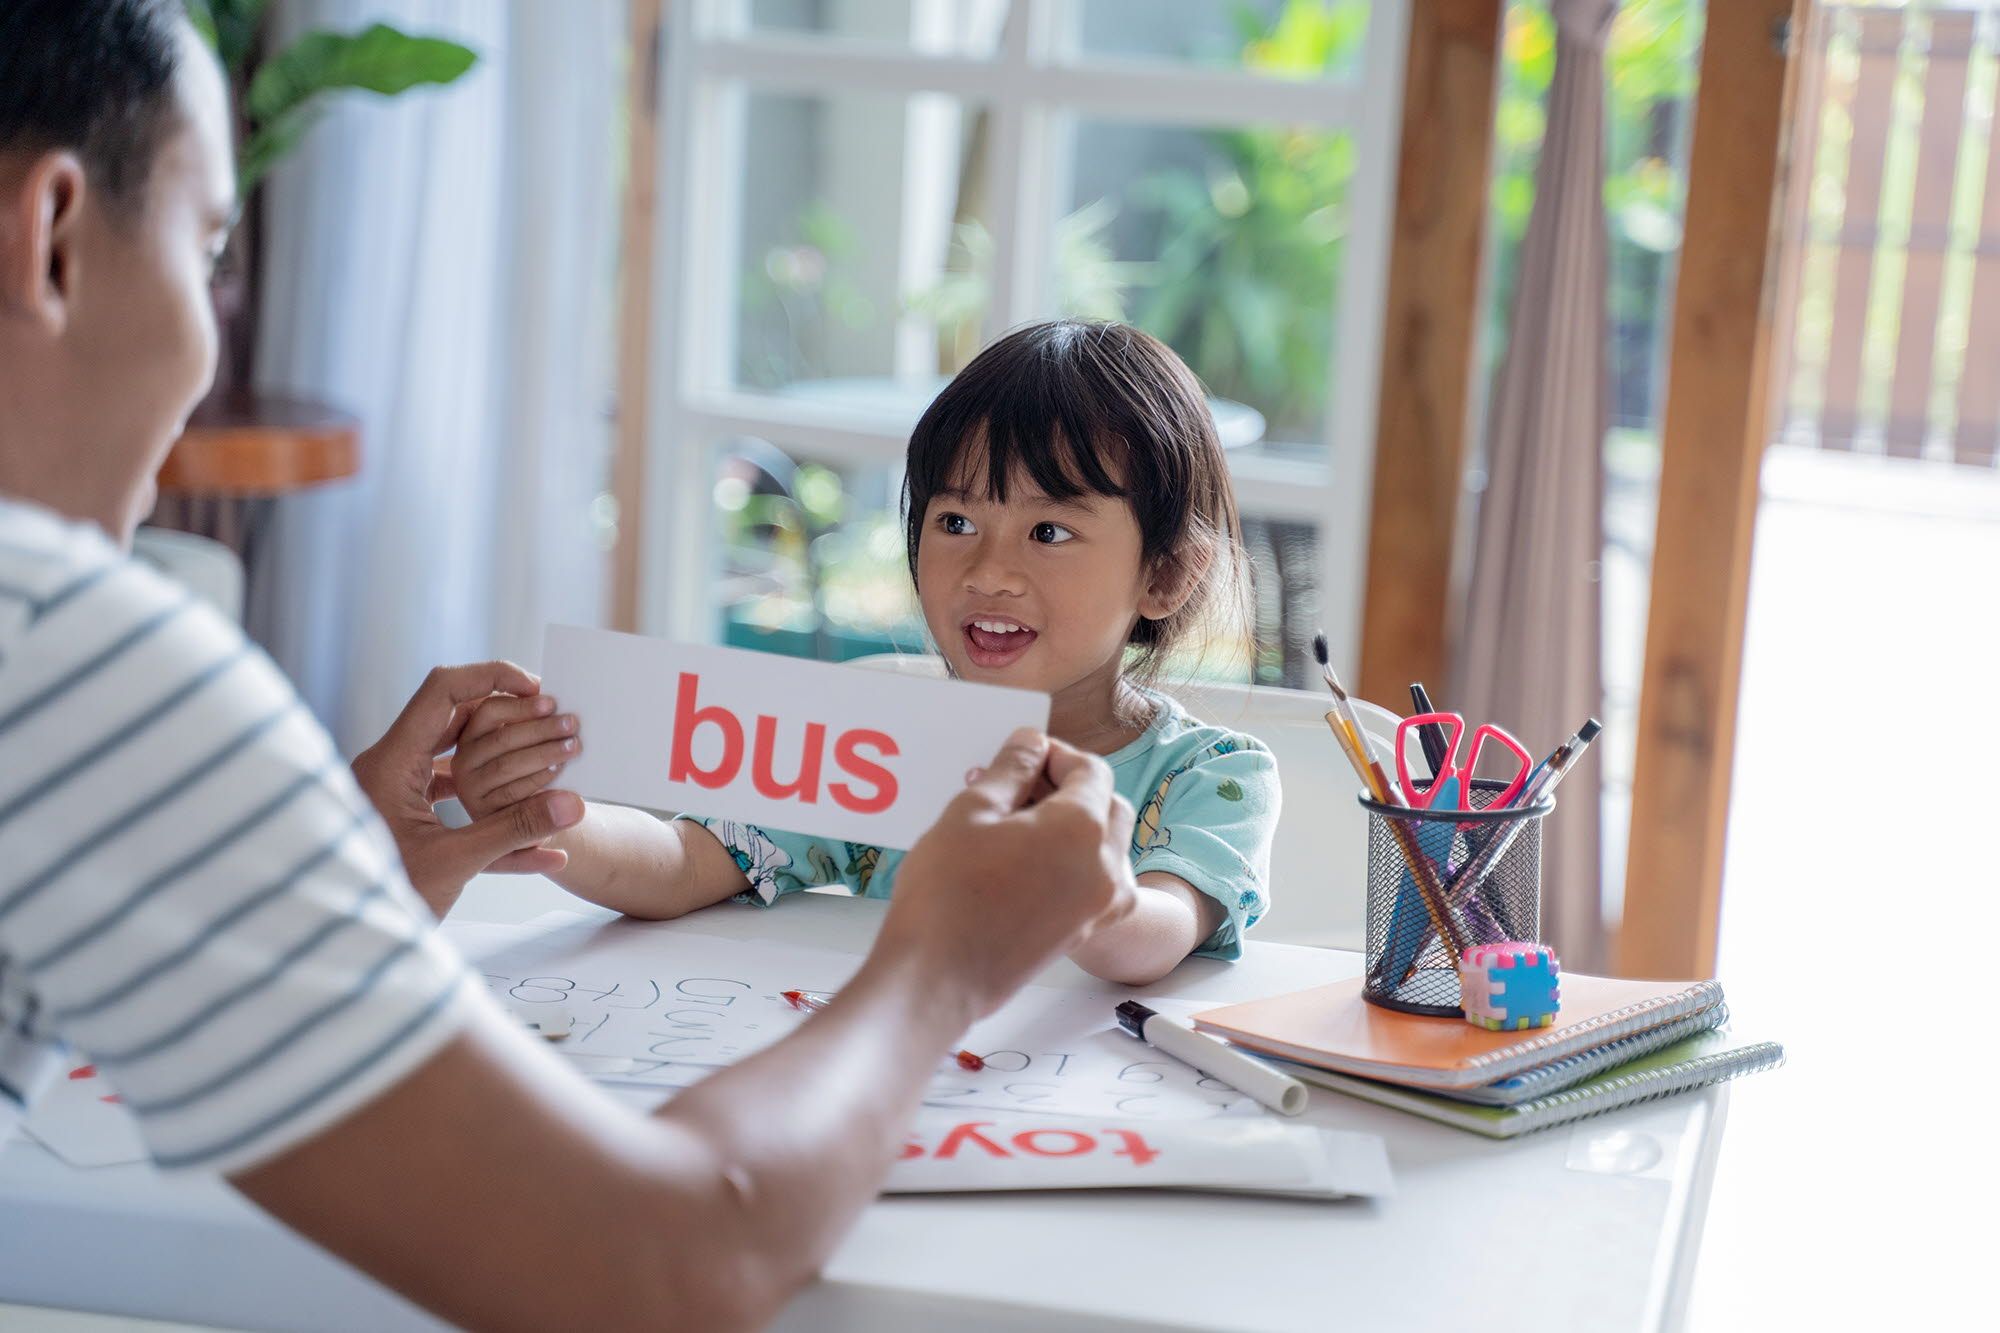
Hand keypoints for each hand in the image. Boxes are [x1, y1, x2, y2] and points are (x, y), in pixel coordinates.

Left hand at [350, 662, 586, 917]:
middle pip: (453, 720)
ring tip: (550, 768)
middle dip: (507, 719)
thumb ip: (516, 829)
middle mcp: (388, 770)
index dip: (491, 676)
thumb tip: (573, 804)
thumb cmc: (384, 902)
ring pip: (457, 761)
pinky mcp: (405, 822)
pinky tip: (541, 849)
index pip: (442, 691)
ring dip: (503, 764)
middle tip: (550, 719)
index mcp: (390, 765)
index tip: (534, 686)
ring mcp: (395, 795)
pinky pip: (454, 803)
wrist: (344, 952)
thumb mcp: (455, 863)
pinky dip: (492, 814)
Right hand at [449, 692, 580, 821]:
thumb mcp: (523, 746)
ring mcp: (469, 787)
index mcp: (471, 734)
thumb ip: (531, 726)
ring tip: (572, 746)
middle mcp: (464, 760)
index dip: (522, 706)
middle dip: (541, 729)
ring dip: (544, 753)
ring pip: (507, 765)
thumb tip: (557, 707)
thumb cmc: (527, 772)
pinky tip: (558, 771)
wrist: (525, 818)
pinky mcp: (481, 811)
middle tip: (571, 724)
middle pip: (502, 739)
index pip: (489, 711)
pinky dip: (537, 780)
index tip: (552, 703)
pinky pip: (512, 792)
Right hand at [878, 729, 1137, 1021]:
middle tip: (1019, 787)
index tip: (1022, 755)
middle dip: (1071, 788)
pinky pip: (1095, 881)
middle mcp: (1105, 866)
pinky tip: (1024, 862)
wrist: (939, 977)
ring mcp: (1099, 904)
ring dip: (1075, 825)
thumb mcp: (971, 811)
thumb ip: (1010, 770)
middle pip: (1107, 806)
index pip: (1090, 770)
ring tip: (1018, 824)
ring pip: (1105, 845)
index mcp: (1082, 828)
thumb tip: (1030, 744)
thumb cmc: (948, 893)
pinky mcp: (1084, 931)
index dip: (1056, 755)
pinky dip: (1073, 861)